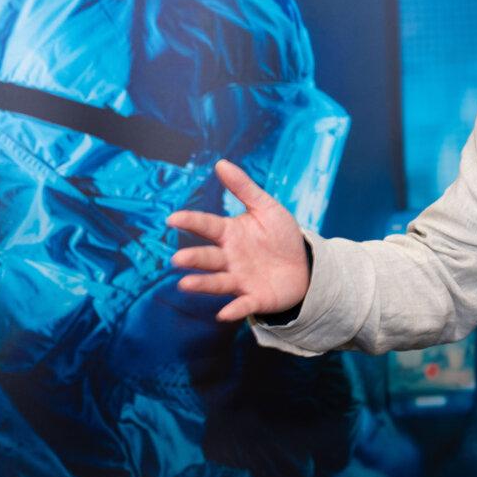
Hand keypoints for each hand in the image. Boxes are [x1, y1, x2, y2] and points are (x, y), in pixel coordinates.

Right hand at [168, 159, 308, 320]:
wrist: (304, 264)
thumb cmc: (280, 235)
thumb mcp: (265, 207)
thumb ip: (243, 187)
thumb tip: (220, 163)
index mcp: (230, 234)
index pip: (206, 226)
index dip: (190, 222)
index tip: (172, 218)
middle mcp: (230, 258)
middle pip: (208, 257)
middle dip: (193, 258)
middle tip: (177, 259)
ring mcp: (241, 279)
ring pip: (218, 282)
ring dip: (203, 284)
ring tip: (185, 284)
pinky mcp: (255, 297)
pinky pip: (243, 304)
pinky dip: (234, 309)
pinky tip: (224, 313)